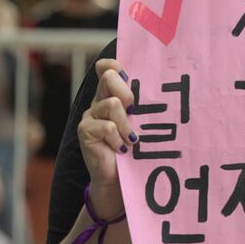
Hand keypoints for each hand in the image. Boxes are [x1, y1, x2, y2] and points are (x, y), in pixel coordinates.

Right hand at [77, 58, 135, 216]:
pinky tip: (122, 148)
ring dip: (127, 124)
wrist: (119, 179)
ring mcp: (90, 115)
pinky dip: (118, 138)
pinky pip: (106, 126)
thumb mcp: (139, 123)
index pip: (106, 68)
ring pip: (112, 104)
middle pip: (109, 77)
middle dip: (127, 91)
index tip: (127, 73)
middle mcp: (98, 101)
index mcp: (111, 95)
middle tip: (134, 109)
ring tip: (132, 139)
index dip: (114, 64)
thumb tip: (160, 88)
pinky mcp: (85, 131)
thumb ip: (141, 106)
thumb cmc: (134, 149)